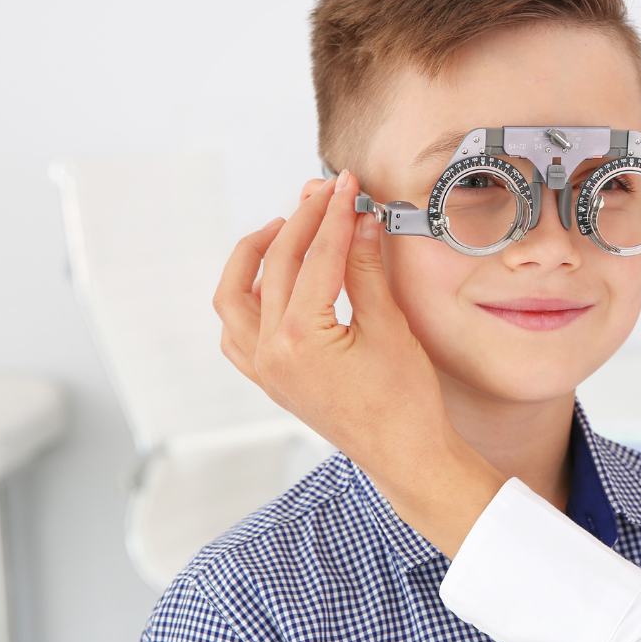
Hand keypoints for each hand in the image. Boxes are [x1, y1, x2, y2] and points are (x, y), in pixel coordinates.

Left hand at [213, 171, 503, 555]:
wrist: (405, 454)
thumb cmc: (405, 403)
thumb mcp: (390, 327)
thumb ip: (366, 269)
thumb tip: (359, 223)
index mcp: (300, 337)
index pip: (316, 256)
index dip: (335, 215)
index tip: (348, 187)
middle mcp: (271, 352)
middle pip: (275, 265)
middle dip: (302, 222)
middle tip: (326, 194)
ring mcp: (264, 369)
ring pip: (235, 296)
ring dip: (255, 256)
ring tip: (283, 228)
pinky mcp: (269, 380)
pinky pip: (236, 332)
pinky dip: (245, 298)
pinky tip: (268, 281)